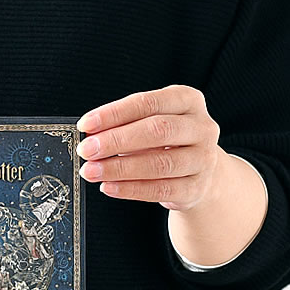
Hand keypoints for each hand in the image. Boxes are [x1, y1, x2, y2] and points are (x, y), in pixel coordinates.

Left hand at [76, 85, 222, 210]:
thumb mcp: (149, 124)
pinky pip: (161, 189)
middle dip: (116, 141)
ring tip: (92, 171)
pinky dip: (131, 189)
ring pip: (159, 164)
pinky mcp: (197, 188)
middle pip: (157, 131)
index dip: (114, 114)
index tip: (85, 125)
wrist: (199, 172)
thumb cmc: (167, 142)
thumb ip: (123, 125)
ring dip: (119, 168)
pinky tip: (109, 187)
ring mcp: (203, 159)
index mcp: (188, 100)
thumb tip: (90, 135)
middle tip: (86, 150)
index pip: (148, 103)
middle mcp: (202, 127)